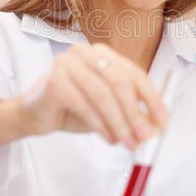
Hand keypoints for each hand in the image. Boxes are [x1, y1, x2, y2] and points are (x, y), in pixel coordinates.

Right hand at [15, 42, 167, 149]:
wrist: (33, 115)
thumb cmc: (73, 109)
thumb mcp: (108, 110)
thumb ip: (130, 112)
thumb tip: (156, 126)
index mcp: (102, 53)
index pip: (134, 73)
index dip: (152, 98)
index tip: (162, 121)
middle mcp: (85, 52)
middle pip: (119, 82)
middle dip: (135, 113)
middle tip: (145, 137)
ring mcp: (67, 63)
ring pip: (103, 94)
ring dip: (119, 122)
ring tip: (127, 142)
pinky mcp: (54, 80)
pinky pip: (84, 105)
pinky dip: (101, 125)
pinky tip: (109, 138)